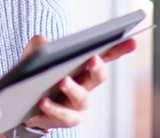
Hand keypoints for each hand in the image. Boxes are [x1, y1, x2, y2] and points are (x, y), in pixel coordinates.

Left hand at [19, 35, 140, 131]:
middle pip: (98, 76)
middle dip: (97, 68)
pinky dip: (53, 108)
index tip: (132, 41)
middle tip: (92, 58)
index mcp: (84, 66)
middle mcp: (87, 86)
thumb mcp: (34, 57)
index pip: (105, 55)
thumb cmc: (37, 75)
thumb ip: (37, 46)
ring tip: (62, 81)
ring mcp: (78, 105)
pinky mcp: (65, 119)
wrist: (26, 103)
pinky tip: (42, 102)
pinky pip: (62, 115)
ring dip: (73, 89)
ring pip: (81, 98)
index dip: (119, 48)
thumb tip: (41, 40)